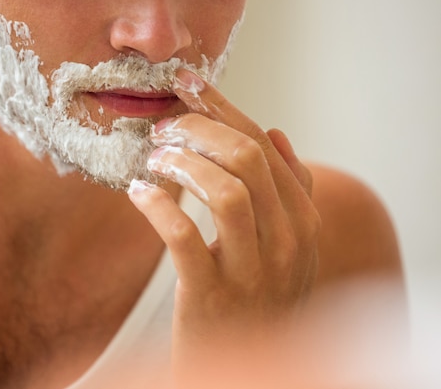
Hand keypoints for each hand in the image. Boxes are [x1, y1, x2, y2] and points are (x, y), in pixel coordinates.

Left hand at [127, 69, 320, 384]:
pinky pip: (182, 237)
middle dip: (198, 129)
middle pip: (245, 158)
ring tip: (153, 157)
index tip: (187, 80)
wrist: (249, 367)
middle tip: (163, 127)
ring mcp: (253, 271)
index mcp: (303, 220)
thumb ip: (290, 189)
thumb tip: (276, 132)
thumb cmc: (259, 294)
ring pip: (224, 190)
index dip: (221, 106)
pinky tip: (137, 192)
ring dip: (181, 163)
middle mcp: (287, 241)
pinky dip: (156, 205)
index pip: (261, 144)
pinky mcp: (211, 296)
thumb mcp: (287, 243)